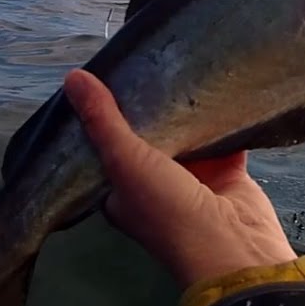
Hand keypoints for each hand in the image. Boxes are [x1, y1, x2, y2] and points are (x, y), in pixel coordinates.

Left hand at [62, 69, 297, 288]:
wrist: (232, 246)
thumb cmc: (168, 211)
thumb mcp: (126, 163)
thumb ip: (103, 121)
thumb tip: (71, 77)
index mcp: (121, 192)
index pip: (105, 147)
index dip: (102, 115)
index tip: (101, 75)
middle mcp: (153, 186)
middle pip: (147, 137)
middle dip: (146, 105)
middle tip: (142, 59)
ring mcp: (193, 179)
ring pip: (185, 134)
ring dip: (184, 107)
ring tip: (176, 61)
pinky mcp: (226, 171)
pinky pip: (221, 136)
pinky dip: (220, 115)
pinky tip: (216, 81)